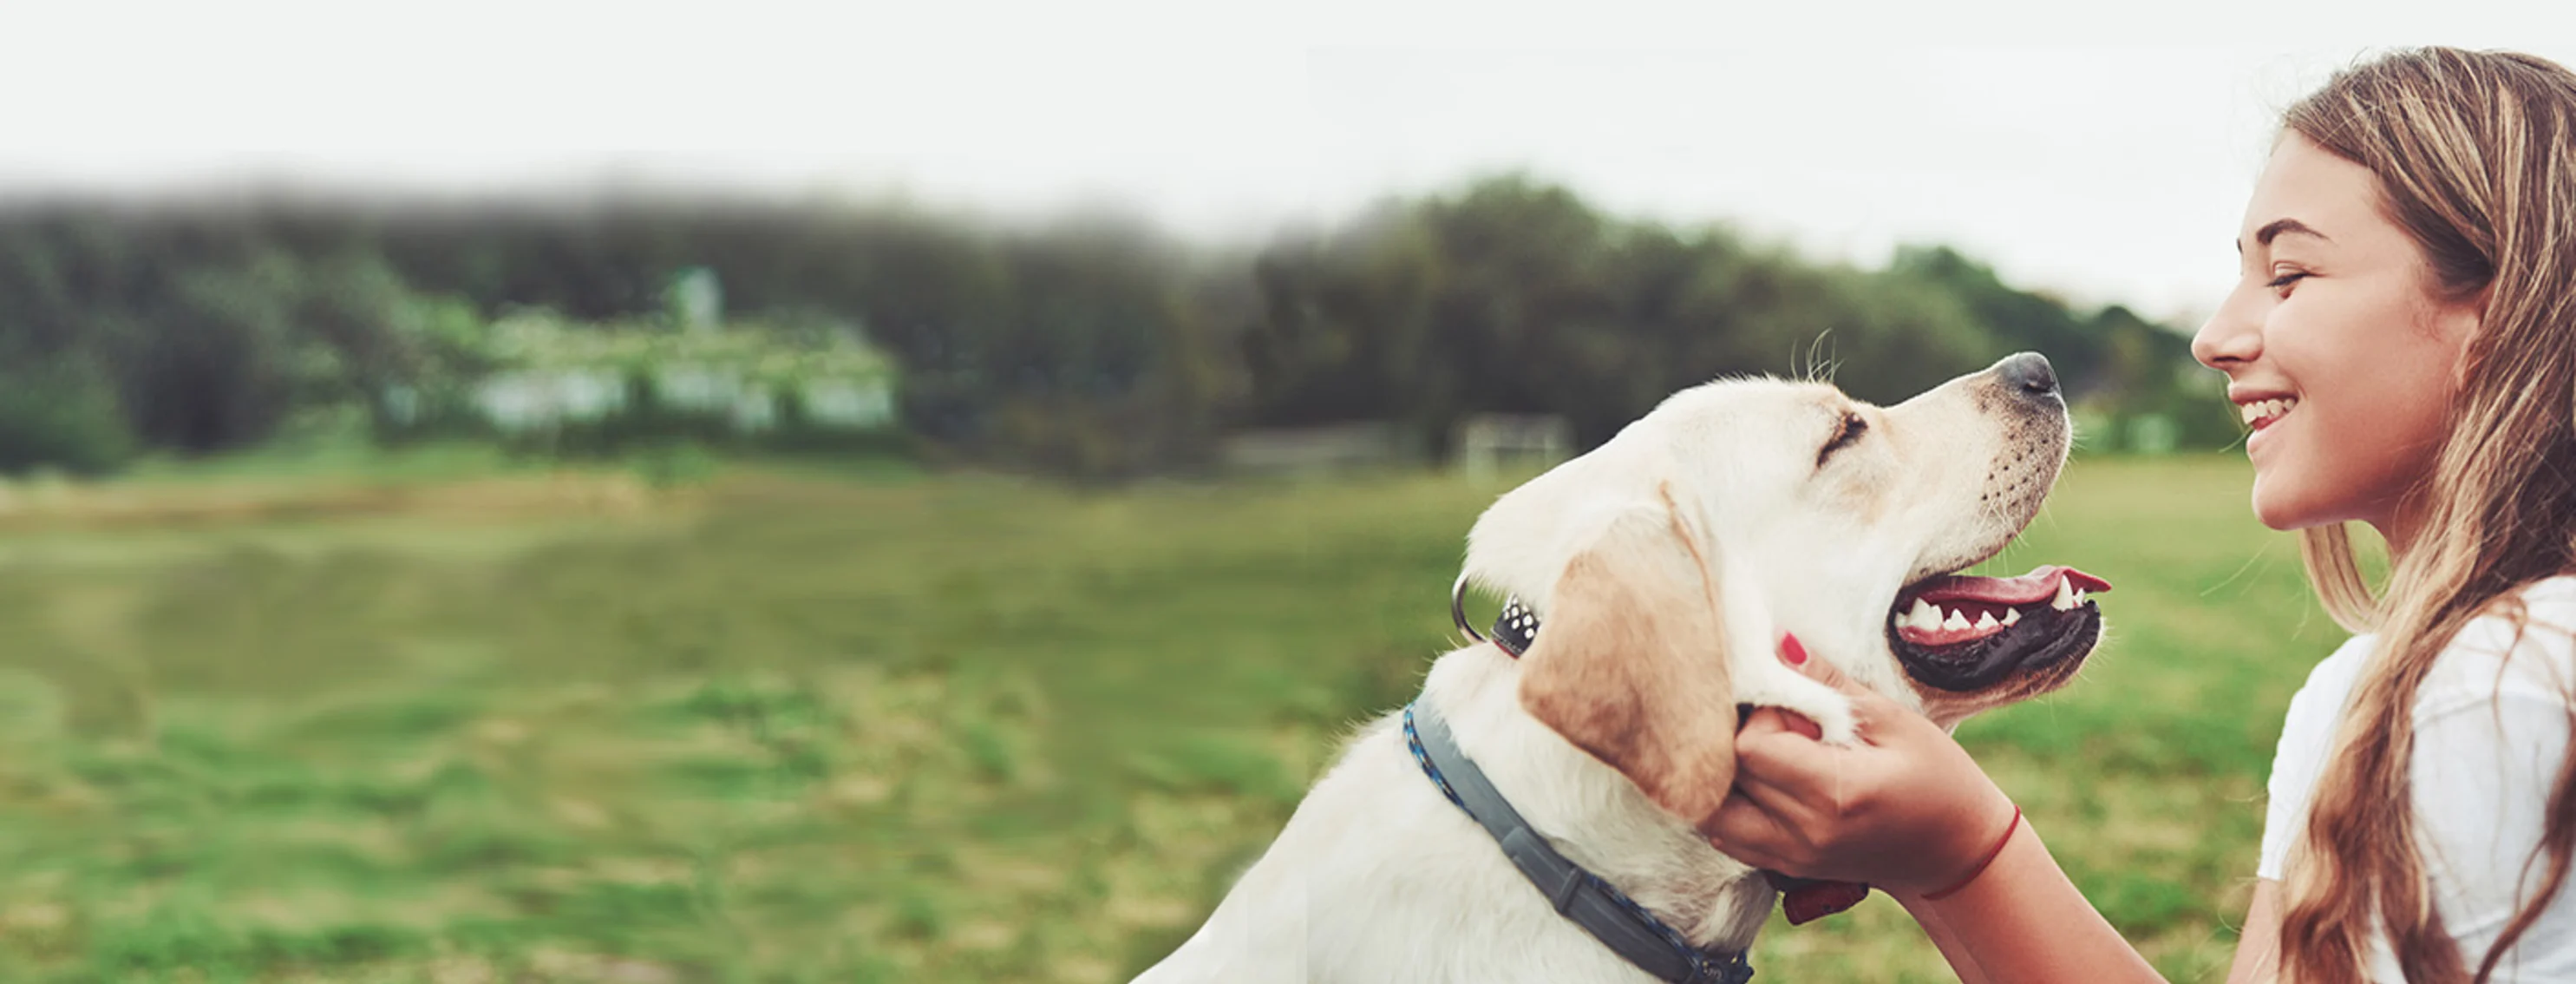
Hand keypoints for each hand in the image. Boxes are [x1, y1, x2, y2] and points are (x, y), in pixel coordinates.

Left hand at [1704, 635, 2018, 898]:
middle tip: (1782, 727)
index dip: (1761, 715)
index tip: (1793, 707)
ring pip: (1713, 810)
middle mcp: (1805, 832)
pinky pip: (1725, 835)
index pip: (1749, 746)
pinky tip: (1766, 783)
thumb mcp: (1895, 722)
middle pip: (1725, 774)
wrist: (1957, 853)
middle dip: (1740, 739)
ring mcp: (1791, 856)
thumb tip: (1778, 643)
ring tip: (1769, 754)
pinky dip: (1731, 804)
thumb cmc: (1939, 780)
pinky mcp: (1785, 867)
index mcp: (1836, 793)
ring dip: (1726, 774)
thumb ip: (1829, 685)